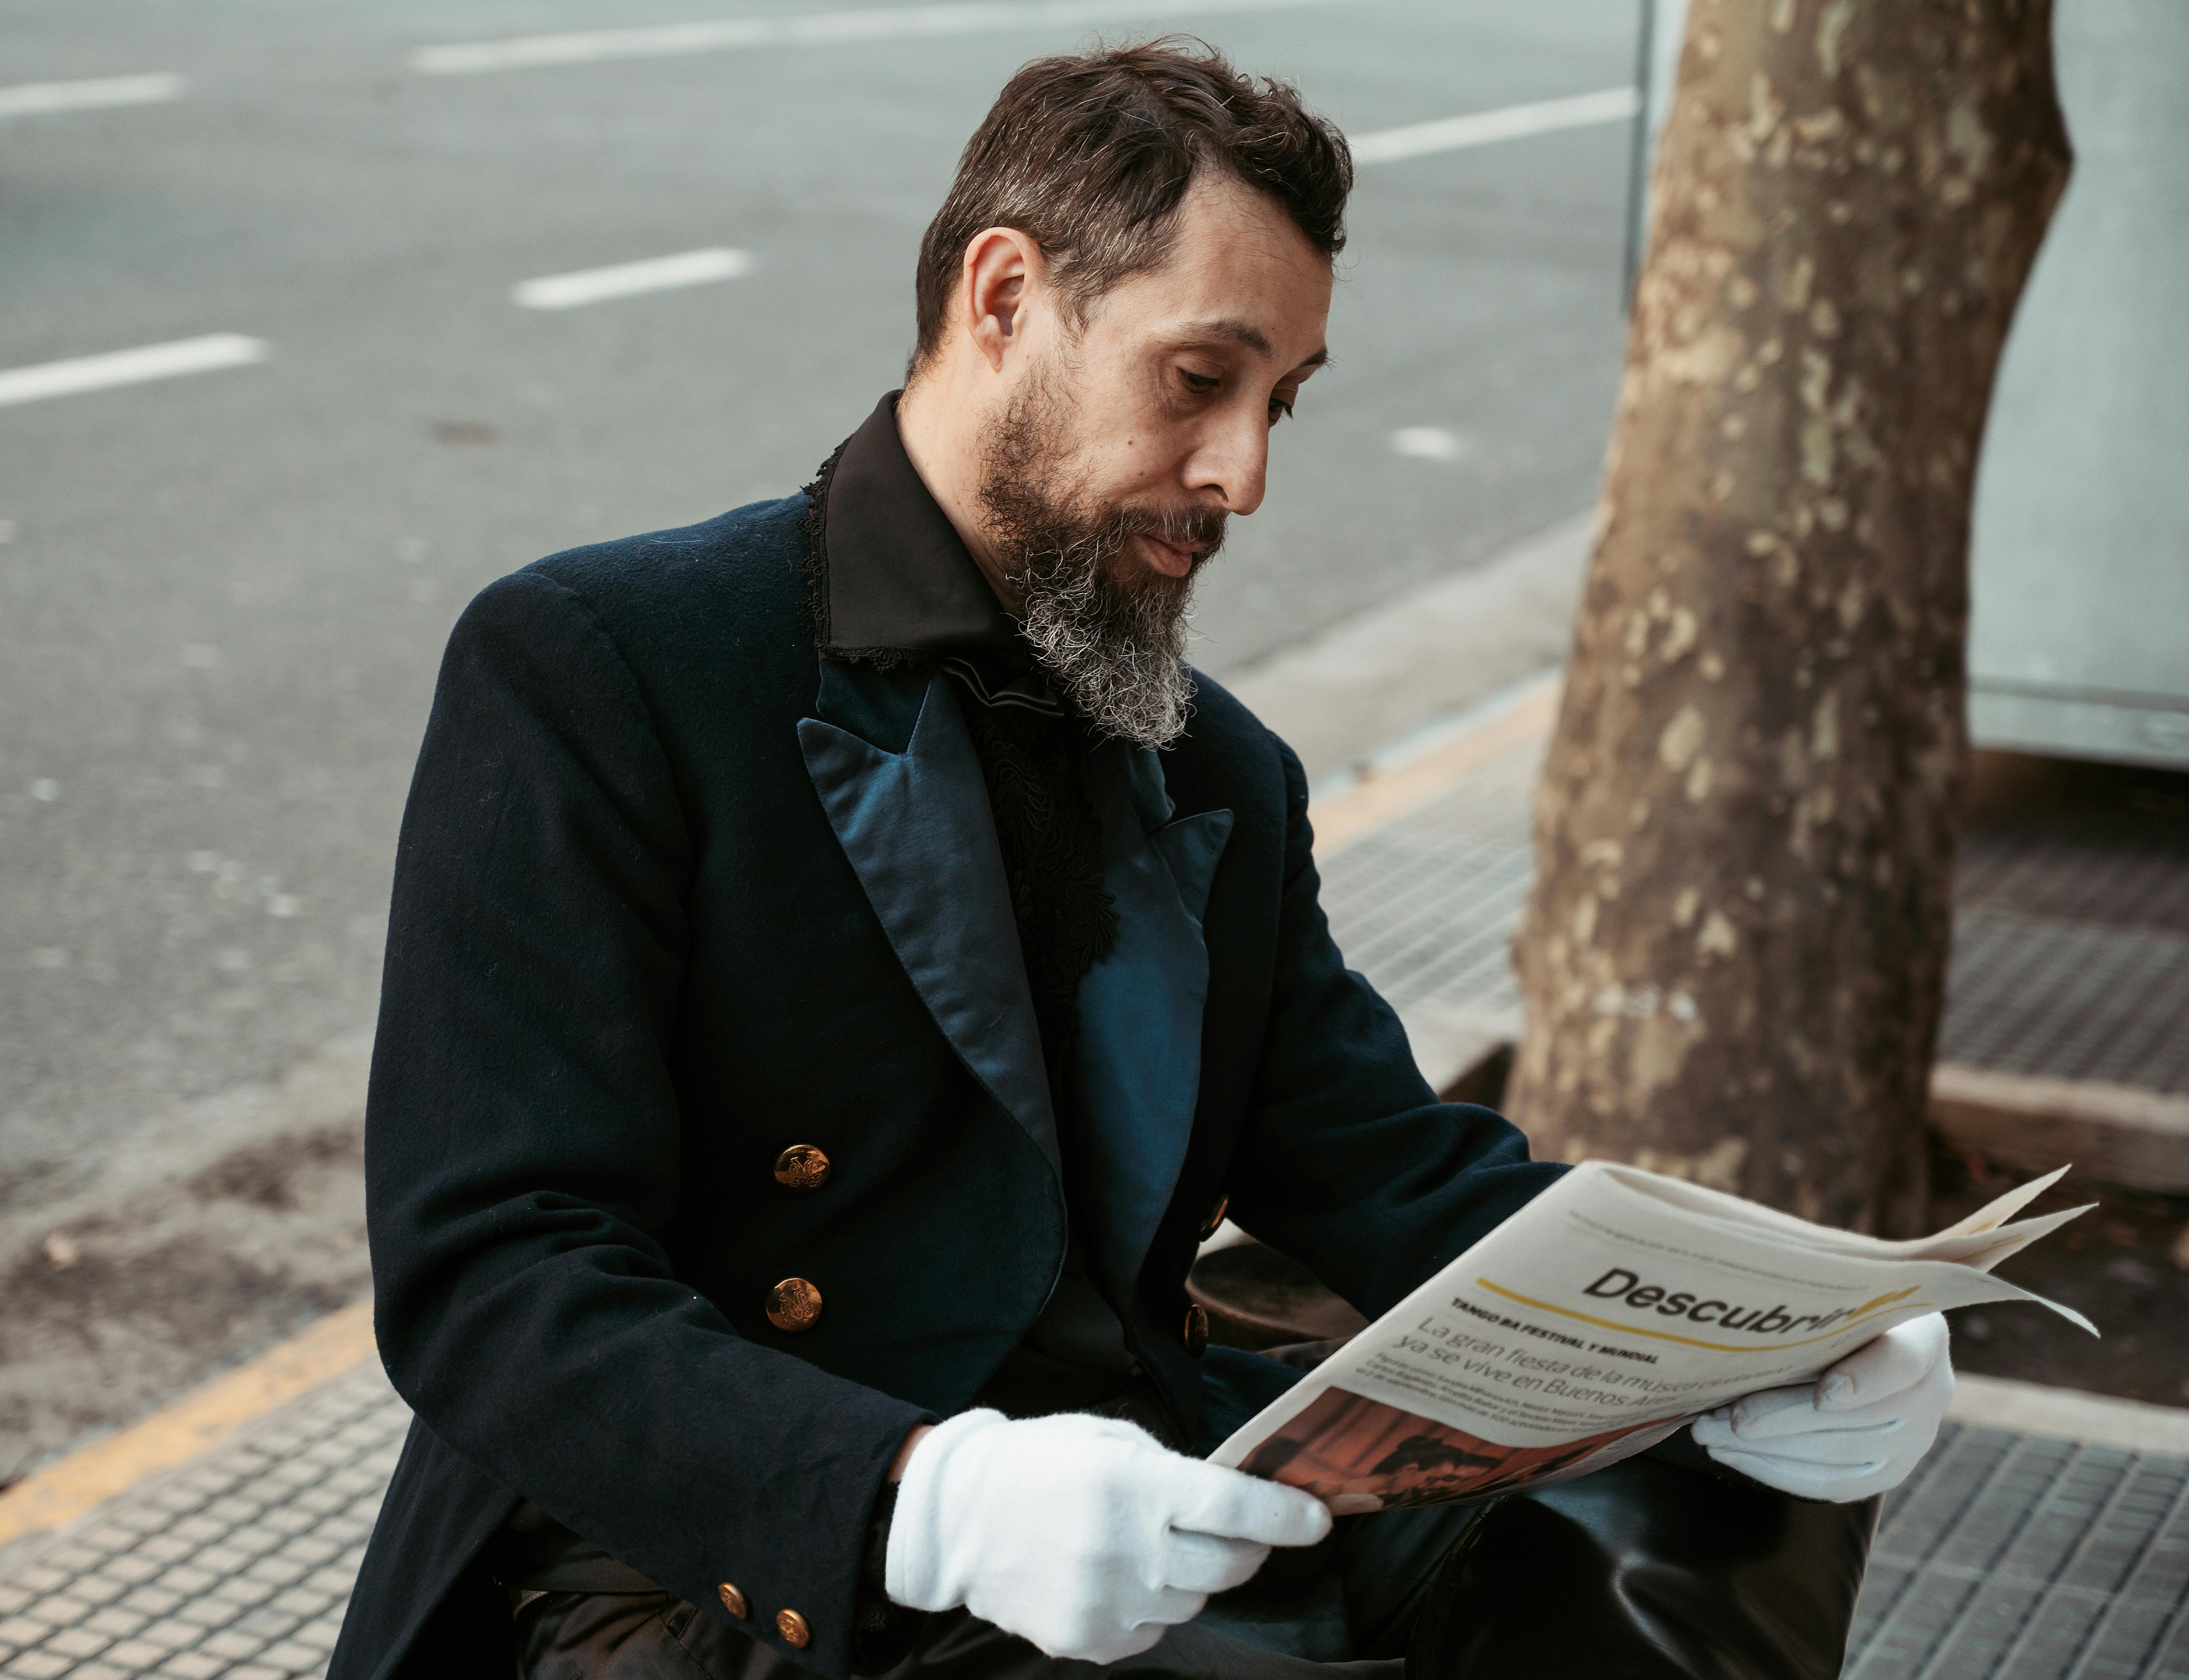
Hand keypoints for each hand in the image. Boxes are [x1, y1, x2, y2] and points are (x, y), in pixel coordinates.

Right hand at [884, 1408, 1331, 1660]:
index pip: (1234, 1507)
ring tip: (1145, 1546)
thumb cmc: (1039, 1464)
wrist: (956, 1518)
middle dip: (1244, 1547)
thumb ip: (1172, 1469)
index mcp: (1133, 1486)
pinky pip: (1153, 1630)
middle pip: (1229, 1566)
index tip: (1319, 1520)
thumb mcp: (1108, 1439)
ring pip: (1194, 1600)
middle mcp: (1126, 1549)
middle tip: (1227, 1528)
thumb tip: (1232, 1501)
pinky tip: (1114, 1576)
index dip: (1285, 1518)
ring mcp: (1107, 1602)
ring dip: (1188, 1574)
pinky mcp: (1087, 1641)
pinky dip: (1149, 1606)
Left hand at [1690, 1313, 1951, 1501]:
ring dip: (1767, 1450)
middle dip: (1782, 1420)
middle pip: (1858, 1419)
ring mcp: (1913, 1440)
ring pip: (1840, 1457)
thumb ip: (1813, 1295)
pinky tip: (1732, 1454)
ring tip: (1710, 1434)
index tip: (1823, 1395)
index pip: (1901, 1362)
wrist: (1865, 1337)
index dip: (1864, 1382)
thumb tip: (1750, 1293)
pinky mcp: (1888, 1473)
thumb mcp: (1836, 1286)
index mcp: (1923, 1336)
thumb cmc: (1836, 1300)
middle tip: (1724, 1417)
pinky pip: (1833, 1484)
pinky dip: (1776, 1472)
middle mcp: (1931, 1393)